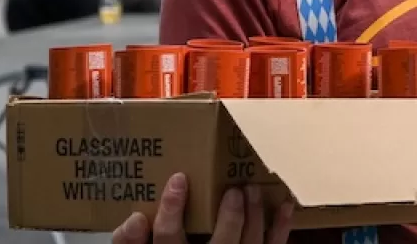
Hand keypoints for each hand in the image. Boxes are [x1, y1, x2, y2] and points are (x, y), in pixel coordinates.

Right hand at [112, 173, 292, 243]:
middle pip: (222, 243)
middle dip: (230, 215)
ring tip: (252, 189)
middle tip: (234, 190)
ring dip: (255, 215)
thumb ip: (131, 243)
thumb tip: (135, 218)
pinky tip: (285, 206)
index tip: (179, 178)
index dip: (172, 210)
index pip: (169, 238)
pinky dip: (281, 228)